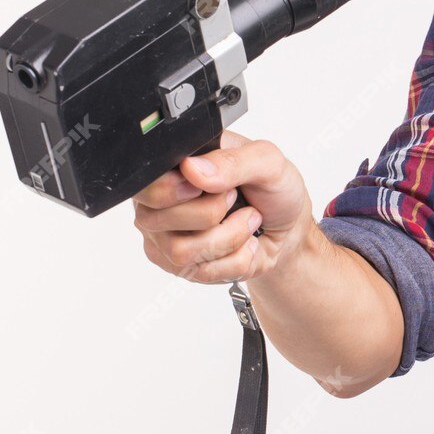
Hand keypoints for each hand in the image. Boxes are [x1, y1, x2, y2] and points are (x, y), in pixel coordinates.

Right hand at [131, 130, 314, 284]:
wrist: (287, 227)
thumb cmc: (272, 189)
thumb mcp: (266, 161)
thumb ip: (231, 160)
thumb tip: (192, 168)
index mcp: (174, 167)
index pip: (146, 183)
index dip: (175, 189)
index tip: (211, 186)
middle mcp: (160, 202)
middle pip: (156, 219)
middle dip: (212, 213)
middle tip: (235, 199)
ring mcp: (166, 237)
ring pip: (180, 251)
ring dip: (229, 238)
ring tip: (247, 221)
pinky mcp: (180, 266)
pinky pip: (202, 272)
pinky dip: (236, 259)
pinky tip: (244, 244)